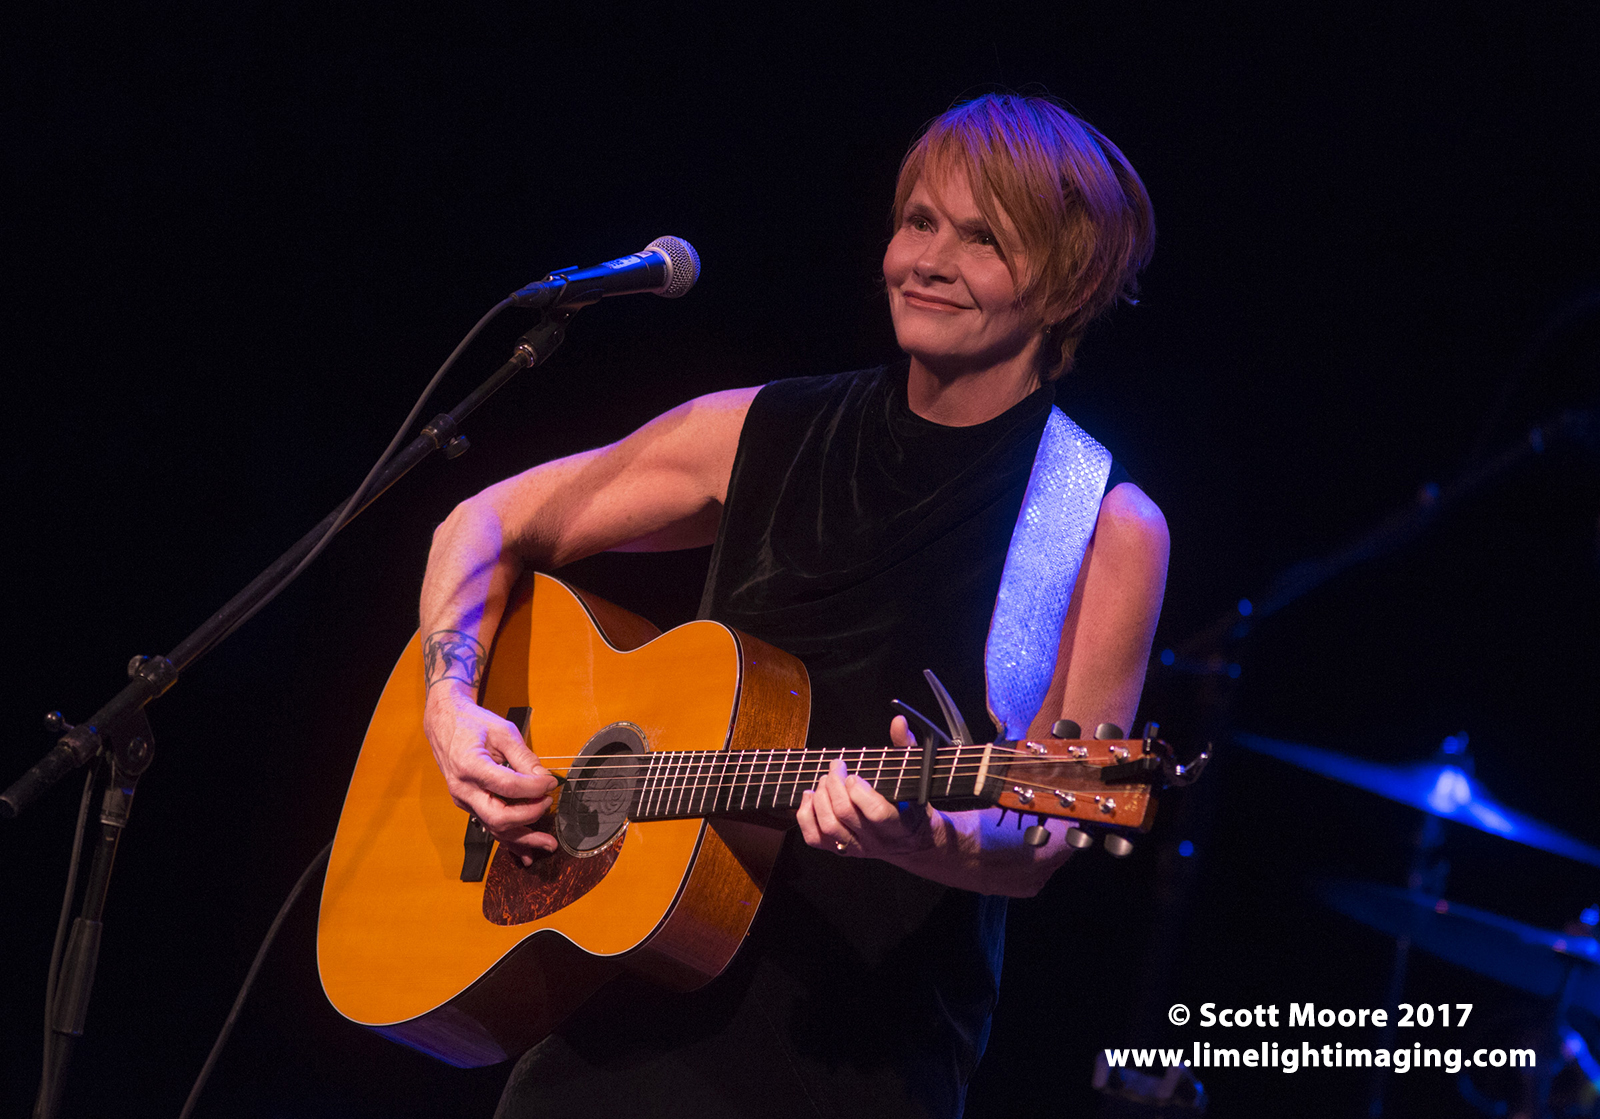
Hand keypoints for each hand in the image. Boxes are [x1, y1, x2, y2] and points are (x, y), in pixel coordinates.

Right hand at [423, 683, 557, 863]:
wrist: (445, 724)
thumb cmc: (472, 724)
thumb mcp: (502, 731)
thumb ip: (524, 756)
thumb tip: (544, 778)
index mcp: (469, 766)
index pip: (507, 786)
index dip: (534, 787)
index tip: (551, 782)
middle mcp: (463, 789)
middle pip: (498, 816)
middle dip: (529, 818)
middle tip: (549, 805)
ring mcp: (464, 800)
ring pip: (494, 828)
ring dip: (523, 839)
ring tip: (548, 844)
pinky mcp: (469, 805)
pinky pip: (490, 827)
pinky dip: (510, 840)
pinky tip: (527, 852)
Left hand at [797, 715, 941, 859]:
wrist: (912, 838)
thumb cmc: (913, 801)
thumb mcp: (917, 775)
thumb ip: (906, 746)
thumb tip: (898, 721)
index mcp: (900, 824)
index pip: (877, 813)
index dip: (860, 791)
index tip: (854, 775)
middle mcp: (877, 841)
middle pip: (845, 814)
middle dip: (834, 784)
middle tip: (836, 767)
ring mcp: (857, 848)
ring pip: (828, 826)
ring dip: (820, 797)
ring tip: (825, 779)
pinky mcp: (840, 850)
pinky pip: (814, 838)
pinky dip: (805, 815)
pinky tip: (810, 795)